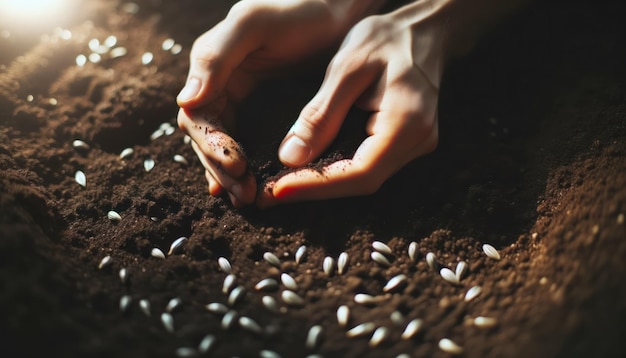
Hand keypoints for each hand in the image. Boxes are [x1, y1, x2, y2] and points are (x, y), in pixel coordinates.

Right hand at [177, 0, 384, 206]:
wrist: (337, 11)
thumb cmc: (297, 10)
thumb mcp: (253, 24)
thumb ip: (216, 57)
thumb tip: (185, 102)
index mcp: (212, 69)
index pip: (198, 117)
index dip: (212, 145)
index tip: (236, 165)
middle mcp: (221, 87)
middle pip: (208, 138)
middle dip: (222, 168)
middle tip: (244, 194)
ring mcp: (242, 100)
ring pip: (224, 145)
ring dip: (230, 174)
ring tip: (245, 199)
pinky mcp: (263, 110)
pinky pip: (246, 142)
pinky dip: (243, 166)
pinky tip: (249, 187)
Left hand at [258, 1, 448, 206]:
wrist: (423, 30)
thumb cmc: (386, 38)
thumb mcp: (347, 67)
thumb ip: (320, 114)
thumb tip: (291, 157)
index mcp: (407, 122)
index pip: (360, 172)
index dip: (317, 186)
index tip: (277, 189)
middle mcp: (417, 142)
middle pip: (362, 183)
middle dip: (314, 189)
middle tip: (270, 193)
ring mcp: (416, 146)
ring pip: (364, 180)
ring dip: (323, 184)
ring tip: (282, 185)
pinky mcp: (406, 144)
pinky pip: (368, 166)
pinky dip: (337, 171)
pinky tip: (310, 169)